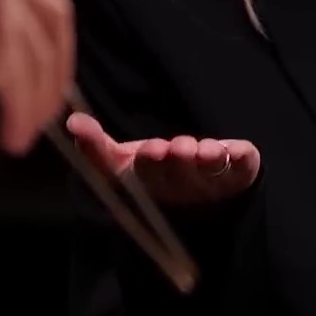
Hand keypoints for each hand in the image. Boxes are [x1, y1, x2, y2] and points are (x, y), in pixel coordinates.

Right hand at [0, 0, 72, 154]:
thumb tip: (14, 21)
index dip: (43, 12)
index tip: (47, 43)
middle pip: (50, 8)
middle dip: (55, 57)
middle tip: (48, 94)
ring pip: (42, 51)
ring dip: (38, 95)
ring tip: (25, 127)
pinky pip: (26, 81)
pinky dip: (24, 112)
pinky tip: (10, 134)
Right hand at [65, 112, 260, 205]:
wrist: (204, 196)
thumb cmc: (154, 171)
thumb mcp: (121, 161)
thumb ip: (95, 145)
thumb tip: (71, 120)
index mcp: (148, 183)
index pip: (143, 178)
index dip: (146, 165)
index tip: (148, 149)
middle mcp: (180, 186)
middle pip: (177, 174)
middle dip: (175, 161)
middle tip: (174, 148)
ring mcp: (211, 181)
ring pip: (209, 172)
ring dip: (207, 160)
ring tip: (205, 150)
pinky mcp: (240, 171)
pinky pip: (244, 165)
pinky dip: (242, 157)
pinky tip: (241, 150)